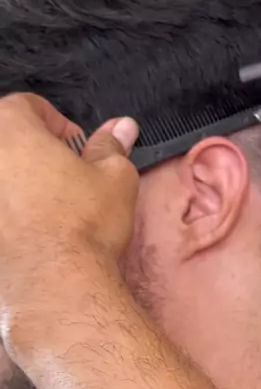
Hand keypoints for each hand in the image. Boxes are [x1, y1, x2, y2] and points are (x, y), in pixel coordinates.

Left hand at [0, 93, 138, 321]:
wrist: (53, 282)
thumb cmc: (81, 227)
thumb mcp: (114, 178)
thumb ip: (111, 147)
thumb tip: (121, 128)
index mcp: (11, 129)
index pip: (28, 106)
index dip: (57, 123)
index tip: (75, 147)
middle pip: (8, 141)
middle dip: (35, 153)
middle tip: (65, 177)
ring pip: (2, 178)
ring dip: (20, 184)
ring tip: (51, 208)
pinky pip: (1, 213)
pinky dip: (10, 216)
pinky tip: (33, 233)